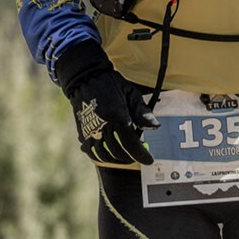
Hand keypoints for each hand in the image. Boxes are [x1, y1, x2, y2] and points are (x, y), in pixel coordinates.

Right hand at [53, 41, 157, 164]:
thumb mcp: (131, 94)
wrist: (85, 78)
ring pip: (105, 155)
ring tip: (125, 155)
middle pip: (118, 153)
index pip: (131, 145)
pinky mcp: (83, 133)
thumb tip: (155, 127)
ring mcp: (91, 131)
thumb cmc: (111, 84)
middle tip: (138, 155)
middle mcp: (103, 126)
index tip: (149, 160)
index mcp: (117, 116)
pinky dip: (102, 156)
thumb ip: (143, 113)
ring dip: (117, 159)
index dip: (141, 155)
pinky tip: (109, 153)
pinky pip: (92, 152)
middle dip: (131, 157)